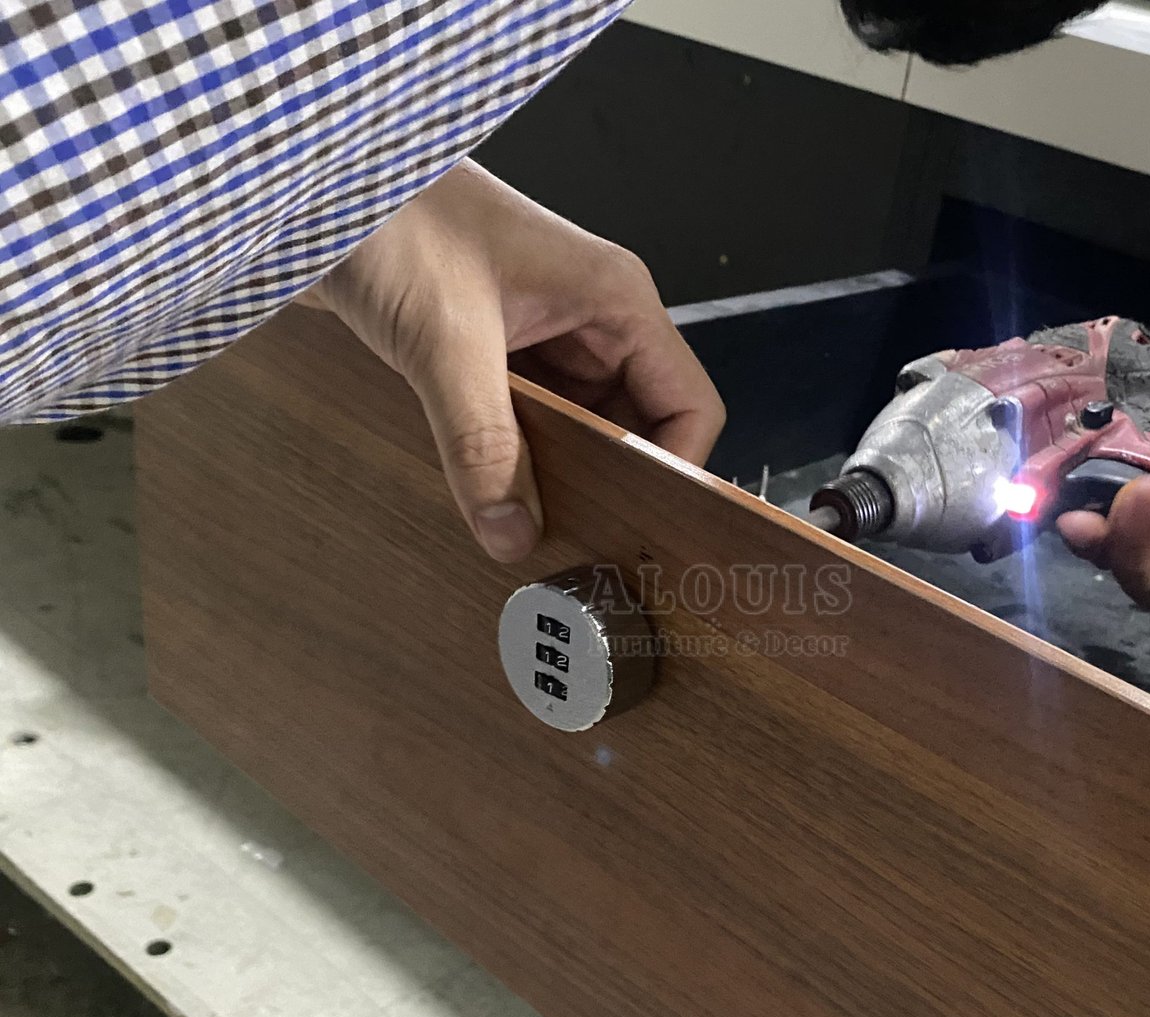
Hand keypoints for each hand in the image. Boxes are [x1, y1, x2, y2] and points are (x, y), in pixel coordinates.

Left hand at [301, 160, 723, 561]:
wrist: (303, 181)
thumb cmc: (388, 216)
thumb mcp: (444, 340)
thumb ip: (481, 442)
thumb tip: (511, 531)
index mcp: (612, 298)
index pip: (688, 403)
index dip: (676, 470)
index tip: (639, 527)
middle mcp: (589, 318)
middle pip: (635, 425)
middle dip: (609, 484)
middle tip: (577, 542)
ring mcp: (541, 336)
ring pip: (577, 430)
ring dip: (554, 476)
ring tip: (527, 524)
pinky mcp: (492, 353)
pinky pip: (524, 423)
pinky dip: (510, 460)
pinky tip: (486, 493)